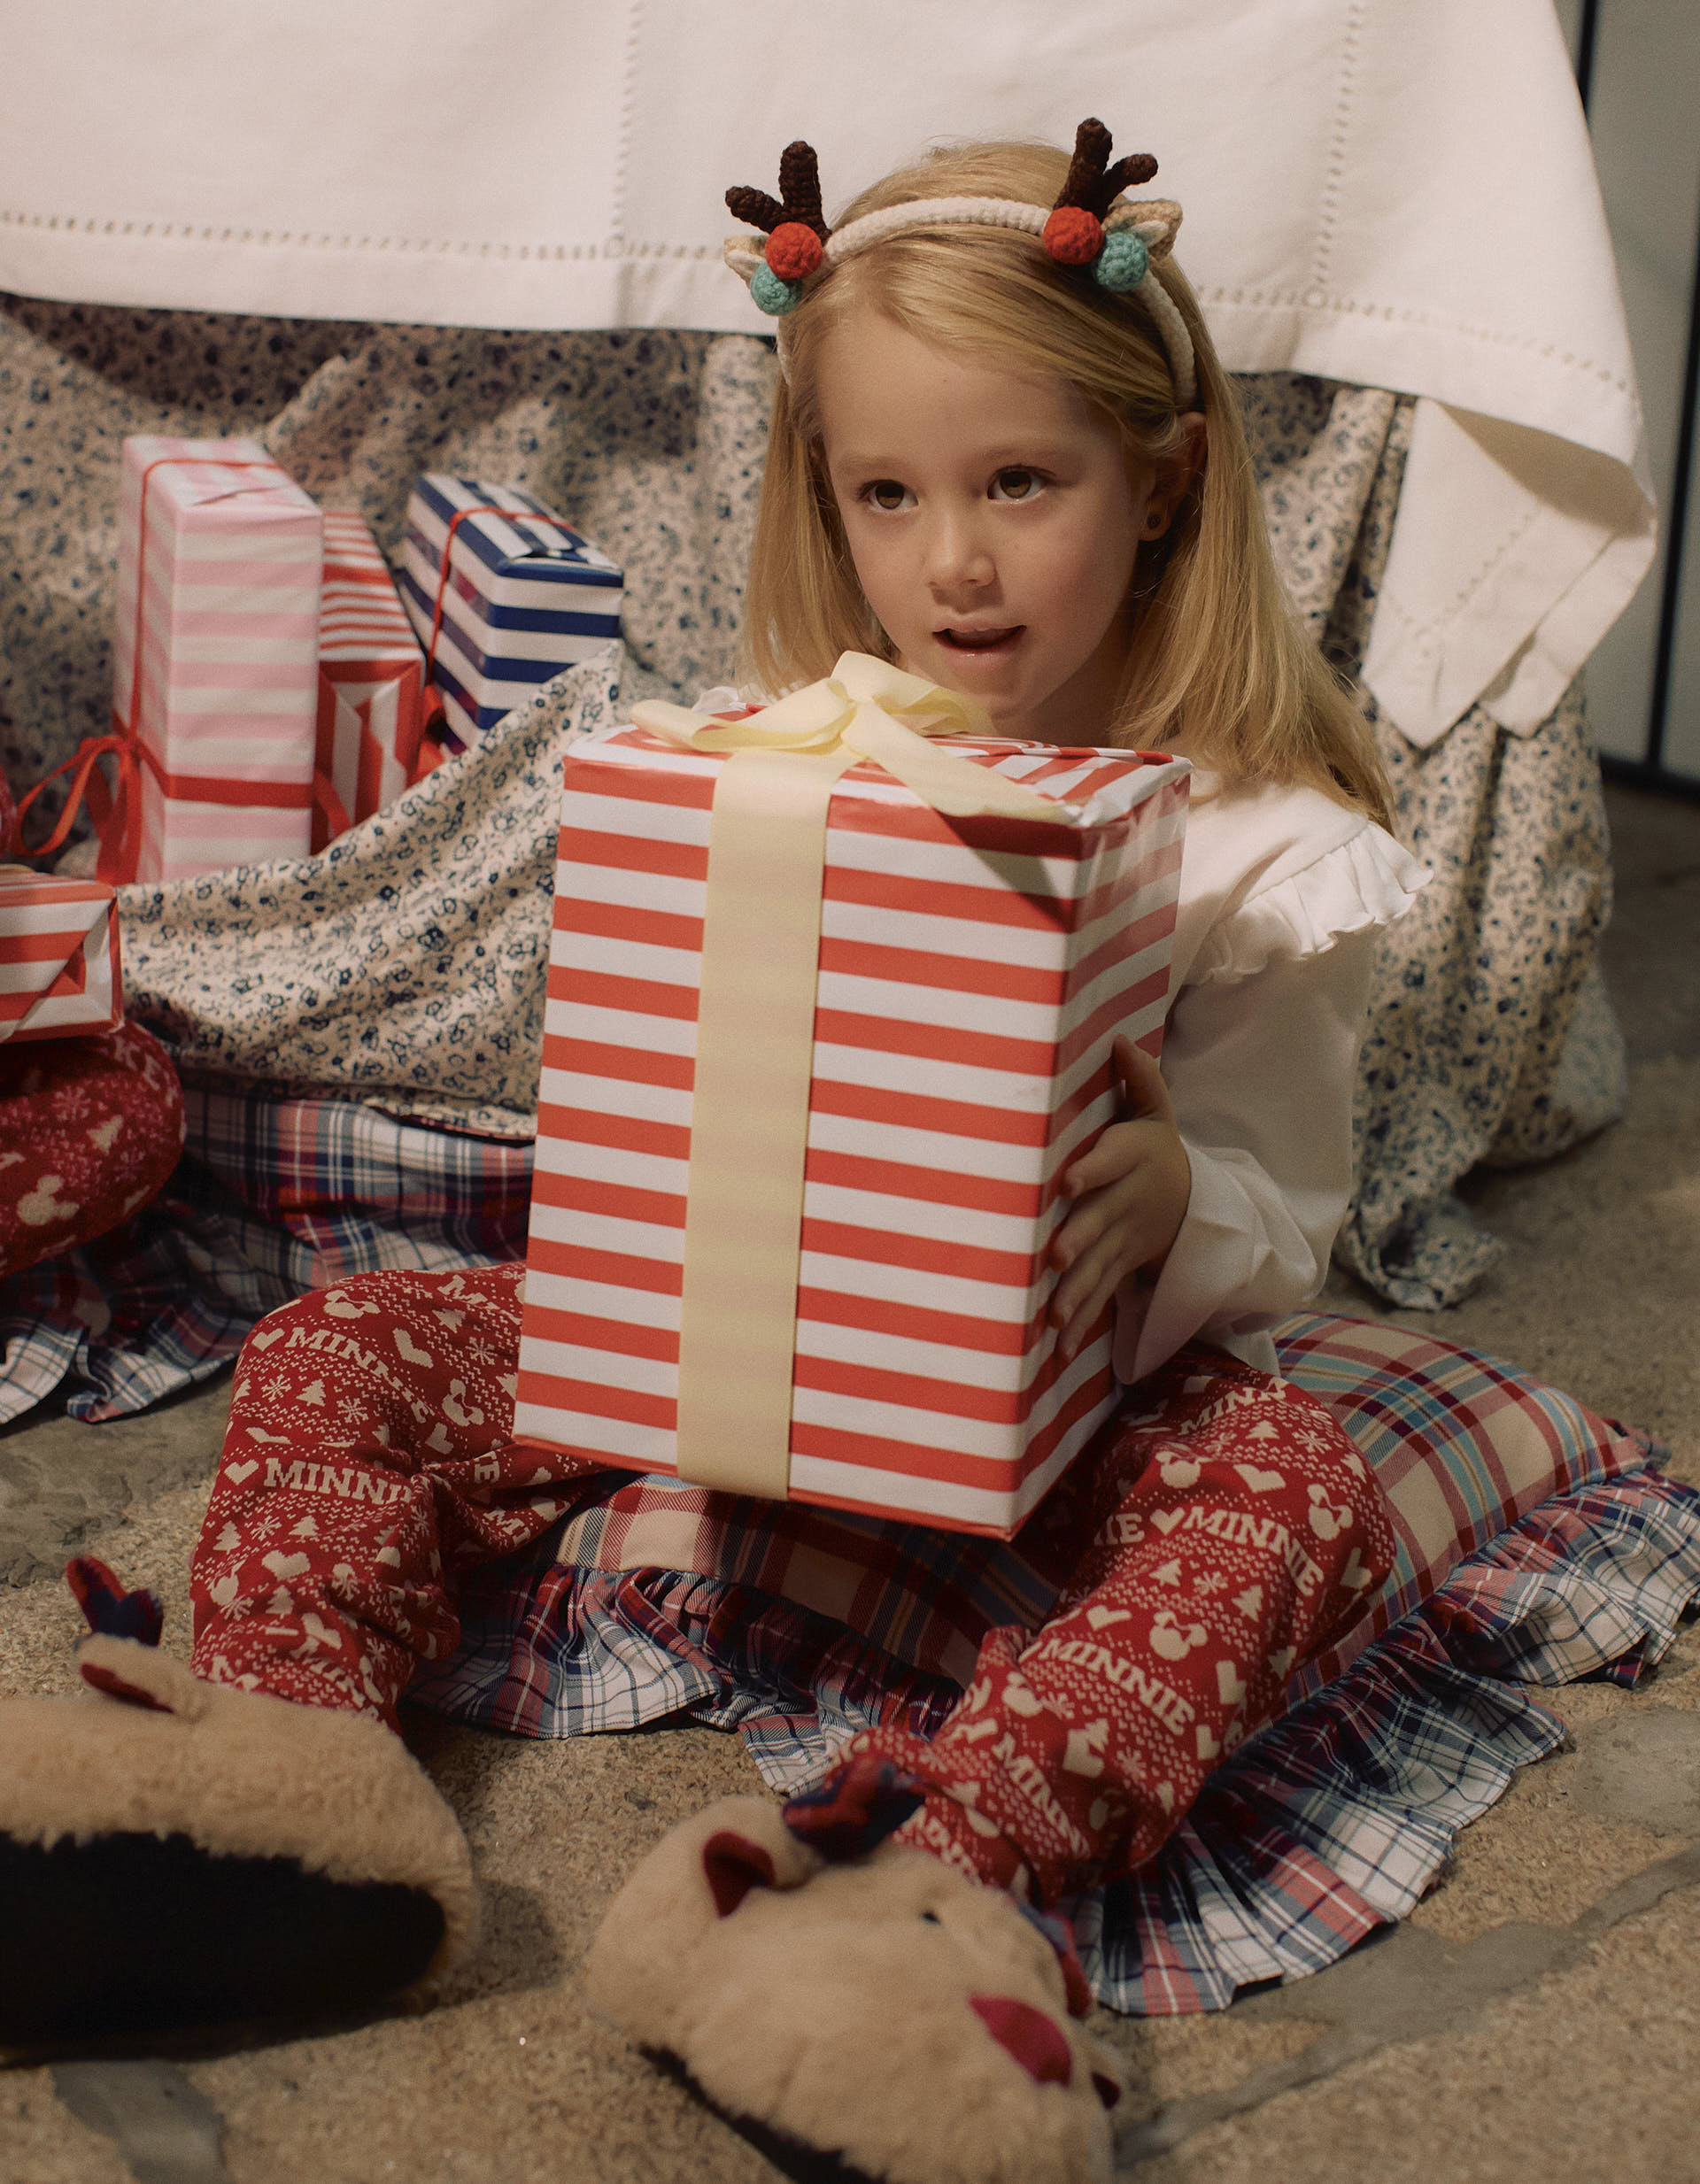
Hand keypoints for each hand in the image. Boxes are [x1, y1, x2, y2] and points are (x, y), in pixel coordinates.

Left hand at [1048, 1035, 1190, 1360]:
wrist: (1191, 1201)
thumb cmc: (1155, 1148)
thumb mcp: (1157, 1112)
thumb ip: (1140, 1079)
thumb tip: (1118, 1038)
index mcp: (1134, 1159)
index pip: (1112, 1160)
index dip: (1092, 1170)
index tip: (1065, 1181)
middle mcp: (1128, 1202)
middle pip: (1103, 1219)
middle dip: (1081, 1239)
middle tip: (1056, 1257)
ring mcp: (1124, 1239)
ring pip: (1100, 1265)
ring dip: (1078, 1291)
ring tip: (1055, 1315)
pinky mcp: (1119, 1265)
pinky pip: (1101, 1293)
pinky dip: (1081, 1317)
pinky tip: (1057, 1341)